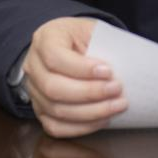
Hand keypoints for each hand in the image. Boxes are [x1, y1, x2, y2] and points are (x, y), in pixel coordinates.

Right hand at [23, 17, 126, 137]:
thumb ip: (102, 44)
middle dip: (89, 93)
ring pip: (55, 110)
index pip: (55, 58)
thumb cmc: (83, 37)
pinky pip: (55, 127)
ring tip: (116, 106)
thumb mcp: (91, 29)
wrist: (68, 46)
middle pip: (53, 88)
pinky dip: (81, 127)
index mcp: (45, 39)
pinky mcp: (40, 110)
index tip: (108, 71)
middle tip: (117, 90)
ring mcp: (33, 90)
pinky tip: (102, 119)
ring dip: (90, 112)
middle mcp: (32, 66)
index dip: (81, 69)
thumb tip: (125, 66)